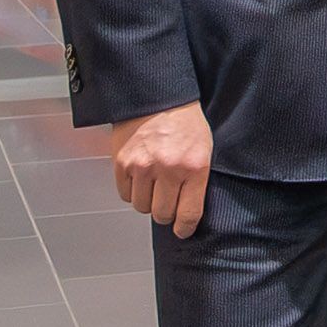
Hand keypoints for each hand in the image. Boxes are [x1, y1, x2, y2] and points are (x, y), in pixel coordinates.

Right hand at [113, 101, 212, 238]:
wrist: (158, 96)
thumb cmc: (185, 122)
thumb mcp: (204, 150)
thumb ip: (198, 180)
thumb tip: (189, 211)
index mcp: (194, 167)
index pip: (189, 213)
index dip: (184, 228)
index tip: (182, 230)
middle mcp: (168, 169)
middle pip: (162, 214)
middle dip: (166, 213)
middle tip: (167, 202)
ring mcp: (143, 166)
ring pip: (142, 207)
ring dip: (148, 201)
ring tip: (154, 186)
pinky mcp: (122, 162)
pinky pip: (125, 194)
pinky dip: (132, 191)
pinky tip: (140, 178)